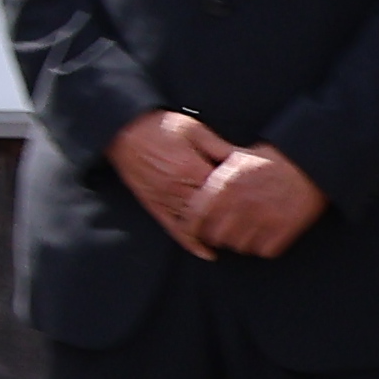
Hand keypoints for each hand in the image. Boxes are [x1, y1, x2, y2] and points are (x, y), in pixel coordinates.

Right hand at [112, 108, 241, 250]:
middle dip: (234, 220)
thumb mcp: (193, 129)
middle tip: (253, 225)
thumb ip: (218, 146)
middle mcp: (178, 189)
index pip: (226, 194)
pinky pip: (174, 230)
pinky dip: (191, 243)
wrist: (122, 129)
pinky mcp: (153, 205)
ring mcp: (165, 200)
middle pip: (214, 214)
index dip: (243, 200)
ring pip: (197, 226)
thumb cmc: (157, 126)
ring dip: (216, 234)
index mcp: (191, 169)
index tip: (257, 202)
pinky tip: (206, 253)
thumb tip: (245, 159)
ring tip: (236, 239)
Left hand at [190, 143, 325, 259]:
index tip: (193, 228)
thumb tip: (192, 183)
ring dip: (239, 242)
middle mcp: (242, 203)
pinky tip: (263, 236)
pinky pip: (264, 251)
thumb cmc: (271, 160)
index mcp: (226, 184)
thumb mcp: (237, 157)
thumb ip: (215, 174)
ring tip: (243, 233)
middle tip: (221, 232)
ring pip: (239, 246)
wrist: (311, 164)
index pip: (194, 214)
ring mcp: (264, 218)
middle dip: (216, 235)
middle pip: (215, 236)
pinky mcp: (285, 230)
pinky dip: (262, 247)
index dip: (190, 224)